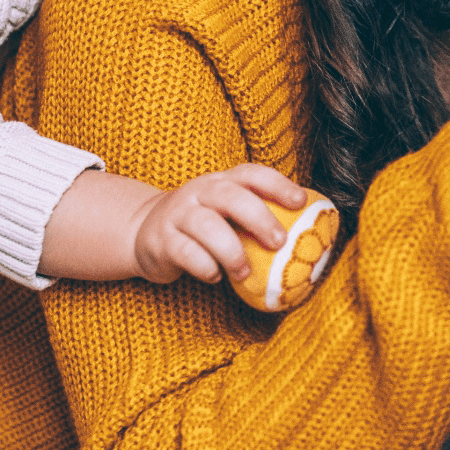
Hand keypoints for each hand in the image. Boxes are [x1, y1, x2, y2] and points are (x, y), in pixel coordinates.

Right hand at [131, 165, 306, 284]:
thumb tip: (306, 237)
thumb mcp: (224, 212)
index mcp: (220, 181)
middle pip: (230, 195)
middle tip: (279, 241)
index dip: (277, 185)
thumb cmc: (201, 225)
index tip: (300, 202)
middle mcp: (198, 191)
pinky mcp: (161, 240)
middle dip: (259, 217)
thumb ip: (254, 217)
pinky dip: (205, 266)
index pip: (251, 174)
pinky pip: (185, 253)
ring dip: (231, 251)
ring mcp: (177, 214)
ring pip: (206, 225)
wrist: (143, 232)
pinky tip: (214, 276)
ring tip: (245, 272)